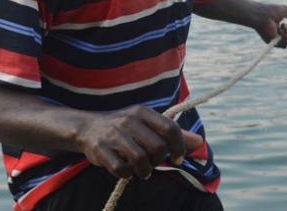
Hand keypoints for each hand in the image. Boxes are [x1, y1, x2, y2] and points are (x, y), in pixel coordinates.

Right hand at [78, 105, 202, 178]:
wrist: (87, 128)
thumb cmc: (125, 128)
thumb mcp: (148, 124)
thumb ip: (172, 133)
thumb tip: (199, 142)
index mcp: (143, 112)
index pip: (170, 128)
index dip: (179, 147)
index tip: (178, 158)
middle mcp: (129, 120)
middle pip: (157, 147)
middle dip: (159, 161)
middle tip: (154, 163)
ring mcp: (114, 134)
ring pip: (140, 159)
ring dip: (145, 171)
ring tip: (142, 171)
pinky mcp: (100, 149)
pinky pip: (121, 169)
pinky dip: (127, 174)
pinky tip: (126, 171)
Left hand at [254, 4, 286, 48]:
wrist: (263, 15)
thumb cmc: (271, 11)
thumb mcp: (285, 10)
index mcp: (276, 27)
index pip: (285, 35)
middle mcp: (274, 34)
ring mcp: (273, 38)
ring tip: (283, 25)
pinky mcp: (272, 42)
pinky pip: (284, 44)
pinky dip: (285, 36)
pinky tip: (280, 29)